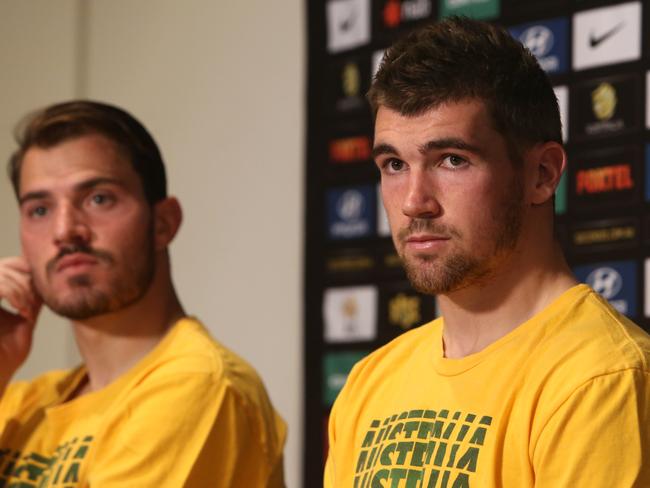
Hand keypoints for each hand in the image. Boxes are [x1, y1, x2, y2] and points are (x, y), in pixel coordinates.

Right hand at [0, 257, 41, 382]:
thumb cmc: (9, 353)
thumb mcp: (25, 319)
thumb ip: (32, 300)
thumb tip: (48, 283)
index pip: (11, 265)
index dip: (29, 272)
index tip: (40, 293)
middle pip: (7, 265)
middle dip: (27, 280)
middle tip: (35, 302)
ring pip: (3, 273)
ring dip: (23, 291)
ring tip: (29, 310)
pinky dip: (14, 295)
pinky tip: (22, 312)